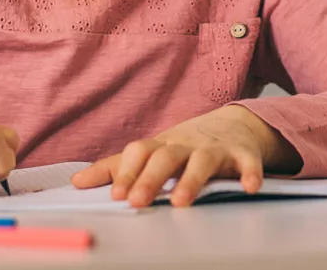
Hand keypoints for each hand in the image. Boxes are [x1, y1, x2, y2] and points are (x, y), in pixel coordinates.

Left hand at [70, 105, 298, 207]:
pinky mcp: (243, 154)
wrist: (234, 124)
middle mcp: (186, 144)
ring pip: (203, 161)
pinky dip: (250, 173)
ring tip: (180, 202)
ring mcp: (215, 148)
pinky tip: (249, 187)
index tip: (116, 196)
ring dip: (192, 180)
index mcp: (161, 145)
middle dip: (150, 179)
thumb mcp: (151, 152)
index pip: (139, 153)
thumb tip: (76, 182)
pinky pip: (248, 163)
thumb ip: (115, 169)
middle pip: (166, 156)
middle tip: (136, 202)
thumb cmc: (184, 145)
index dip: (126, 173)